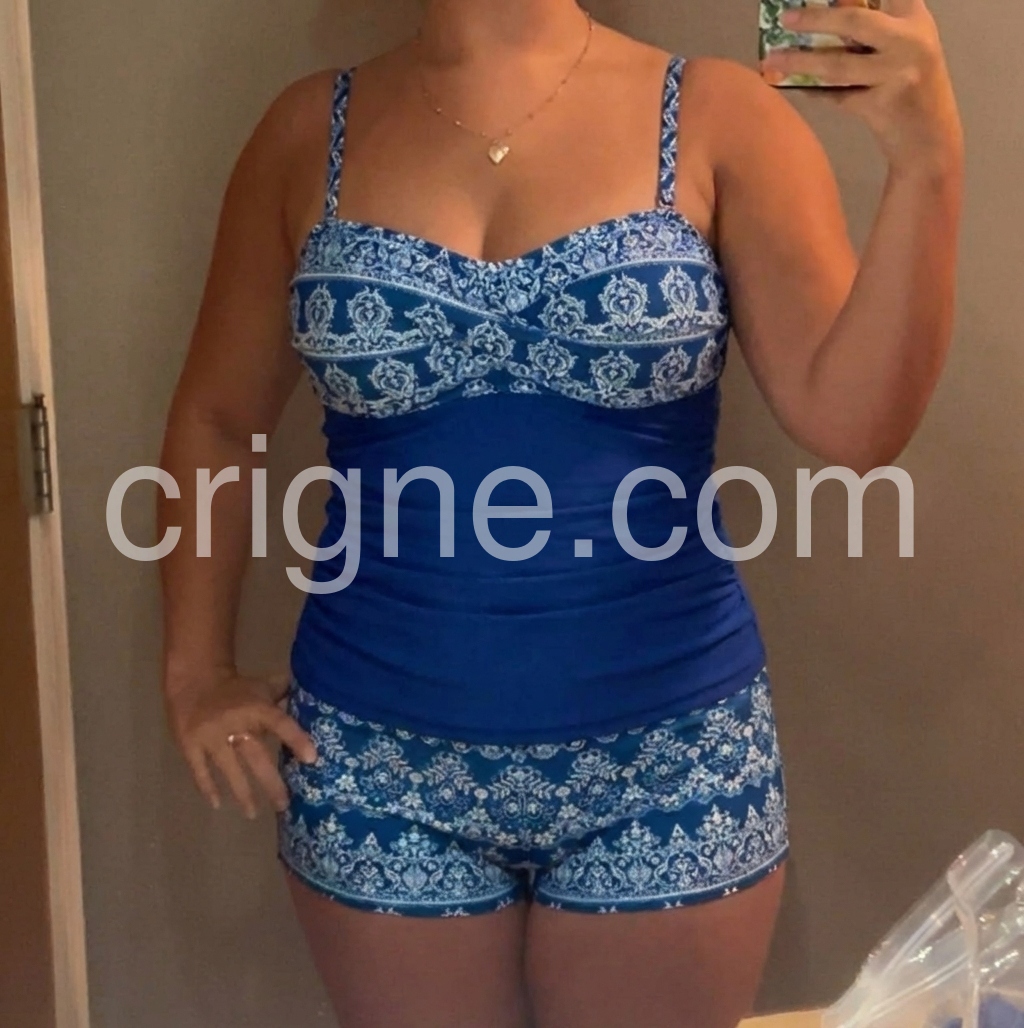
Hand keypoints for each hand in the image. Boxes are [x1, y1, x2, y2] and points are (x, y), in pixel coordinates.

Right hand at [164, 668, 317, 818]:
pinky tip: (217, 805)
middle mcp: (235, 723)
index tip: (312, 759)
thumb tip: (314, 701)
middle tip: (284, 805)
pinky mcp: (190, 745)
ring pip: (229, 768)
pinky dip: (207, 788)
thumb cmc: (236, 689)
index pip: (281, 723)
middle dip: (271, 782)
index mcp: (257, 708)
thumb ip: (285, 697)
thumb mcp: (262, 687)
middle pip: (256, 756)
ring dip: (242, 792)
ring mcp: (210, 736)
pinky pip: (199, 770)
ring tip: (252, 814)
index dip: (296, 739)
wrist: (193, 679)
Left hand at [760, 0, 962, 174]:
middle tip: (785, 18)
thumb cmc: (910, 85)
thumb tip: (817, 16)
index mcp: (915, 18)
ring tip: (772, 59)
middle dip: (816, 17)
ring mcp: (898, 74)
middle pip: (855, 20)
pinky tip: (792, 86)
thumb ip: (874, 28)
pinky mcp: (883, 106)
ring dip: (800, 62)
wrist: (930, 138)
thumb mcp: (904, 45)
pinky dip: (813, 90)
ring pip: (839, 64)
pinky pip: (837, 96)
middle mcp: (910, 41)